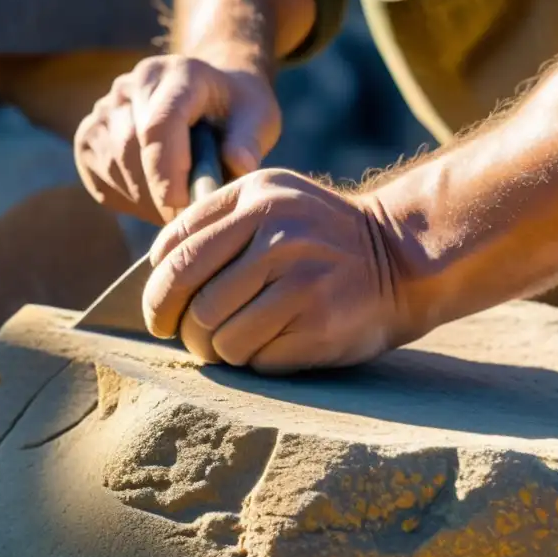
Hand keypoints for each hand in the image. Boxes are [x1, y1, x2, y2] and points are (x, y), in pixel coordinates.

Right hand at [74, 54, 280, 224]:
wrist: (208, 99)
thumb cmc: (236, 112)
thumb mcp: (258, 117)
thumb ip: (249, 139)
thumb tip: (239, 164)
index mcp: (177, 74)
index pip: (159, 124)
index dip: (166, 171)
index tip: (181, 207)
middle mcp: (133, 85)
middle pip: (130, 148)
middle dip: (158, 193)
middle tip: (188, 217)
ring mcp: (106, 108)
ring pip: (111, 164)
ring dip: (143, 198)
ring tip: (178, 204)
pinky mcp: (90, 134)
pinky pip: (98, 175)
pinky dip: (126, 197)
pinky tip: (154, 197)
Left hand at [142, 169, 406, 372]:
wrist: (402, 259)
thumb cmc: (321, 239)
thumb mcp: (273, 202)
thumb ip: (218, 223)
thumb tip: (157, 272)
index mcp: (256, 196)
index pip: (176, 249)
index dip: (156, 289)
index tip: (160, 310)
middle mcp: (277, 230)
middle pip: (188, 295)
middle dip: (173, 325)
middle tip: (180, 337)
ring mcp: (300, 277)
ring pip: (216, 334)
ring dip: (215, 349)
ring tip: (231, 344)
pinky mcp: (318, 322)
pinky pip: (254, 357)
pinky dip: (252, 360)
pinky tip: (272, 346)